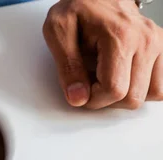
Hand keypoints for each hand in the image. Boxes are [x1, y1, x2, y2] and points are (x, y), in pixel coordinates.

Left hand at [43, 0, 162, 108]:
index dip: (93, 100)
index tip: (80, 91)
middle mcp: (145, 40)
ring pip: (152, 94)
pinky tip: (123, 78)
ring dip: (126, 96)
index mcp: (120, 36)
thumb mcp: (58, 30)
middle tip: (91, 85)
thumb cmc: (78, 7)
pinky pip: (160, 86)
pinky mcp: (161, 48)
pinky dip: (141, 88)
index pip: (114, 90)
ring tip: (107, 79)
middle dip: (107, 100)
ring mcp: (157, 44)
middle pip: (133, 97)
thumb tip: (77, 97)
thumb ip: (67, 67)